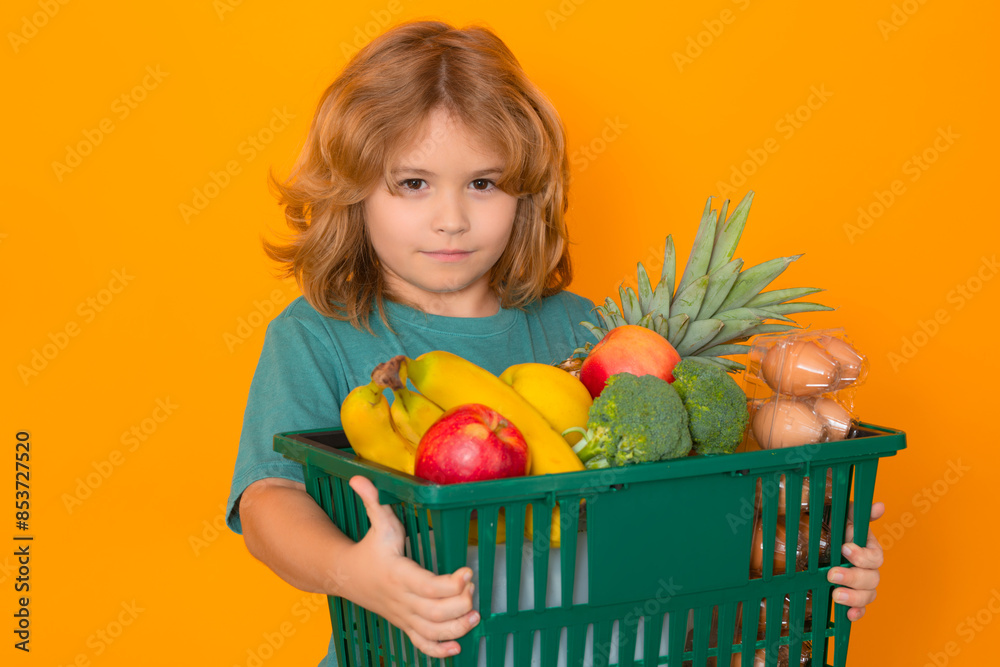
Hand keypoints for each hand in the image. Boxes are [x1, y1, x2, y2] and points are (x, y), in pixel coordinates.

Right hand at [343, 475, 478, 657]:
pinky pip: (421, 644)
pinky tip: (457, 648)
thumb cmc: (369, 548)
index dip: (452, 584)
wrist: (345, 576)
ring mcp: (403, 615)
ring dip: (457, 628)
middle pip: (435, 613)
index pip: (428, 586)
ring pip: (432, 632)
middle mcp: (401, 599)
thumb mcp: (377, 523)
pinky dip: (439, 650)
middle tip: (471, 587)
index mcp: (398, 574)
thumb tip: (360, 476)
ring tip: (475, 615)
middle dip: (460, 604)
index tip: (467, 571)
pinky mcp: (404, 624)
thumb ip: (374, 501)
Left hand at [827, 501, 884, 620]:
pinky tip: (848, 614)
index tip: (844, 548)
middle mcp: (865, 566)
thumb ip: (855, 511)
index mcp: (866, 546)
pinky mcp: (849, 593)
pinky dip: (857, 612)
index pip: (875, 556)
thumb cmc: (825, 524)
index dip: (862, 555)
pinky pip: (860, 608)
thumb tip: (879, 507)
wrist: (806, 539)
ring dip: (855, 596)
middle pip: (873, 578)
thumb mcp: (837, 513)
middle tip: (832, 574)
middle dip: (853, 577)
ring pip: (869, 594)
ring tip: (836, 594)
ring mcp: (858, 581)